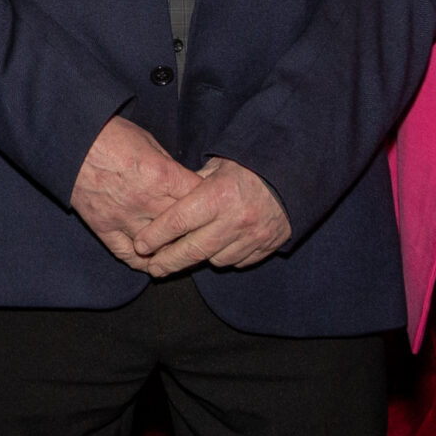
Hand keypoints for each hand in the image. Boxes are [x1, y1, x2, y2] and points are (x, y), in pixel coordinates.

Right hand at [70, 117, 201, 270]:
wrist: (71, 141)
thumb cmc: (110, 135)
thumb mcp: (149, 142)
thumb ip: (168, 167)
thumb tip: (184, 184)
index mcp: (162, 175)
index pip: (199, 198)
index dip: (209, 203)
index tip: (213, 206)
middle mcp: (147, 201)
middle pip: (184, 227)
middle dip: (196, 230)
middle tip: (205, 234)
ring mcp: (124, 217)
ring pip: (159, 247)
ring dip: (171, 251)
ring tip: (180, 251)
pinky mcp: (104, 227)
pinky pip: (128, 254)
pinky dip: (142, 261)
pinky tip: (152, 261)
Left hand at [128, 157, 291, 273]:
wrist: (295, 176)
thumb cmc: (250, 167)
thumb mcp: (218, 167)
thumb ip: (192, 185)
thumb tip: (164, 200)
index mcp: (218, 195)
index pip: (178, 222)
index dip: (155, 236)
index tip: (140, 245)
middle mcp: (234, 220)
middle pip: (192, 250)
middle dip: (168, 261)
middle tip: (152, 268)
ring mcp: (252, 237)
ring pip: (214, 260)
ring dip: (199, 258)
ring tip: (186, 252)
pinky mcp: (265, 247)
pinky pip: (236, 262)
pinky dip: (224, 257)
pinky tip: (217, 248)